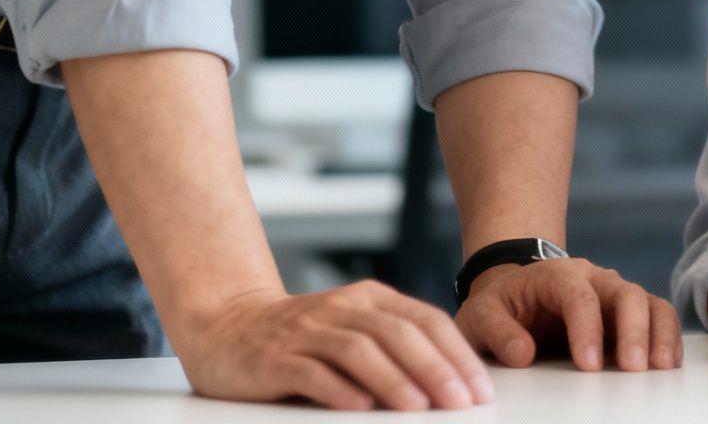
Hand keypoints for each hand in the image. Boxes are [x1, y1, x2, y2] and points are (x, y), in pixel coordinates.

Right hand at [175, 281, 489, 410]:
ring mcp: (307, 331)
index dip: (457, 353)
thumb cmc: (303, 339)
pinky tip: (361, 407)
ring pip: (360, 350)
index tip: (480, 387)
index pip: (426, 320)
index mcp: (370, 298)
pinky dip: (339, 389)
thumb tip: (454, 385)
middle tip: (462, 401)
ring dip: (394, 379)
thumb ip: (396, 348)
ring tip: (420, 407)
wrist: (226, 327)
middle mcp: (342, 308)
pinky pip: (312, 371)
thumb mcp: (355, 330)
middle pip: (399, 334)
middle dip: (436, 369)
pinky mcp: (276, 357)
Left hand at [455, 257, 682, 371]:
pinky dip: (667, 337)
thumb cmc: (500, 307)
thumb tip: (523, 354)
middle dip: (633, 331)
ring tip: (662, 367)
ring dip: (658, 334)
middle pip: (625, 294)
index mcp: (556, 274)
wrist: (516, 296)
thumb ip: (497, 331)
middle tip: (633, 368)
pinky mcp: (628, 315)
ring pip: (648, 303)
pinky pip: (658, 317)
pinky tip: (667, 362)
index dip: (587, 329)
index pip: (578, 296)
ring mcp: (614, 295)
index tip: (588, 365)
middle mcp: (593, 278)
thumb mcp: (480, 316)